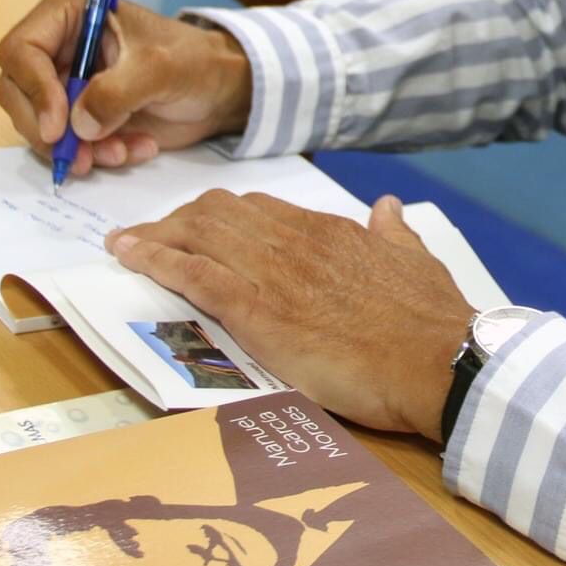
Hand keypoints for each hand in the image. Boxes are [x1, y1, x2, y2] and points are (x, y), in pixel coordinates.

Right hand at [0, 0, 253, 175]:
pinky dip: (95, 155)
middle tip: (80, 156)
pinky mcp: (78, 115)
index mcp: (69, 12)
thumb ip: (117, 92)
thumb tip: (78, 125)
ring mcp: (64, 82)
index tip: (59, 127)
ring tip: (122, 151)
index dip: (33, 90)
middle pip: (16, 92)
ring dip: (76, 148)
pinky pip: (65, 144)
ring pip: (39, 125)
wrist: (217, 89)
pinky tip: (134, 149)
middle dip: (48, 130)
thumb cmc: (192, 61)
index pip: (20, 50)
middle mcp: (57, 45)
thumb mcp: (160, 69)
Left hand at [107, 192, 472, 440]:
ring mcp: (274, 275)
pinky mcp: (259, 312)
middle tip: (151, 236)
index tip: (201, 226)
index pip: (261, 211)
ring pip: (199, 235)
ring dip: (156, 236)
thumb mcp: (418, 261)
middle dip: (178, 221)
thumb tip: (387, 207)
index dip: (223, 216)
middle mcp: (295, 243)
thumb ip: (394, 233)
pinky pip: (195, 274)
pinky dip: (156, 260)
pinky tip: (130, 258)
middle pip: (219, 214)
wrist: (439, 358)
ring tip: (126, 244)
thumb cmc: (433, 320)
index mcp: (331, 233)